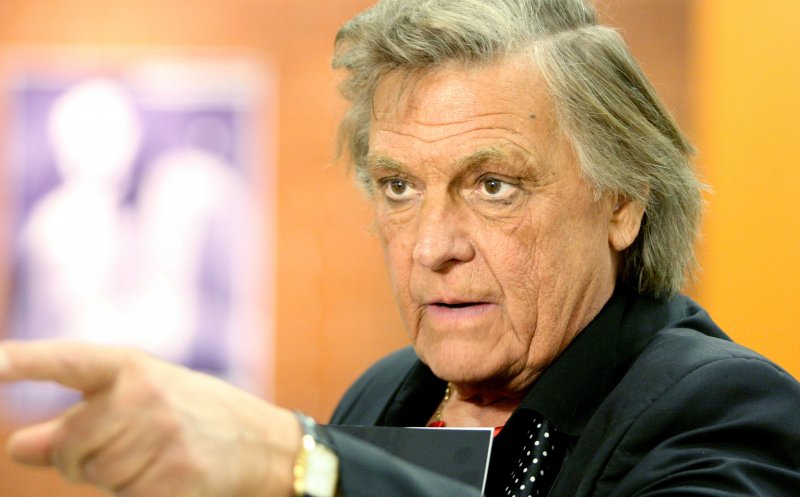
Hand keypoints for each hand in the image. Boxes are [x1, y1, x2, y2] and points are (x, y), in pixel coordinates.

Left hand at [0, 340, 301, 496]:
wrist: (261, 442)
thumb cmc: (191, 415)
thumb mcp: (140, 402)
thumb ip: (78, 420)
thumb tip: (16, 446)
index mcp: (131, 366)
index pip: (67, 361)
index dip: (24, 362)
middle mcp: (144, 395)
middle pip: (69, 445)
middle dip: (82, 458)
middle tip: (128, 447)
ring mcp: (159, 435)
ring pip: (94, 476)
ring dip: (114, 479)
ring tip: (156, 458)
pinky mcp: (171, 476)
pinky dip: (135, 494)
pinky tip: (164, 478)